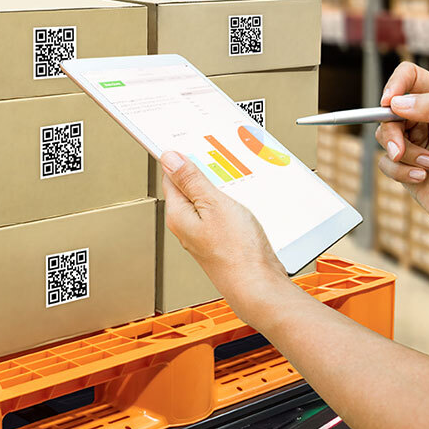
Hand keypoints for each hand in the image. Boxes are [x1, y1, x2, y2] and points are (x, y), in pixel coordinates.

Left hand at [160, 151, 289, 320]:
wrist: (259, 285)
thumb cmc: (237, 253)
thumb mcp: (214, 205)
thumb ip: (191, 181)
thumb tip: (170, 159)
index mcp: (178, 215)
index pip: (171, 176)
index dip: (180, 158)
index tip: (189, 144)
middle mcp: (187, 225)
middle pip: (189, 186)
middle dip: (203, 171)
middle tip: (218, 161)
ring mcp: (204, 233)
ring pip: (207, 199)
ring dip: (219, 187)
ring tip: (234, 181)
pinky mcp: (221, 239)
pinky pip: (220, 212)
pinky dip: (230, 201)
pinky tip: (242, 201)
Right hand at [374, 62, 428, 236]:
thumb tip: (397, 103)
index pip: (409, 76)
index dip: (395, 85)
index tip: (389, 103)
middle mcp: (424, 117)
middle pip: (388, 109)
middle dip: (392, 132)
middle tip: (400, 149)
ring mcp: (412, 140)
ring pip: (383, 136)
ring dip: (404, 155)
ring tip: (428, 166)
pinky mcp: (402, 163)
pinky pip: (384, 162)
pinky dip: (400, 172)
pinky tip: (422, 178)